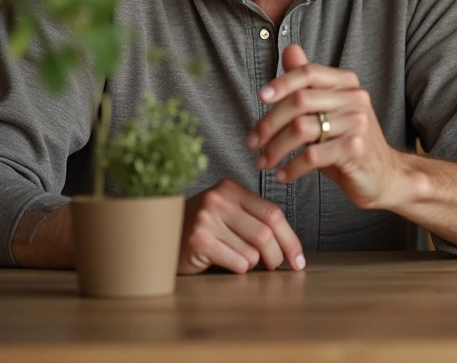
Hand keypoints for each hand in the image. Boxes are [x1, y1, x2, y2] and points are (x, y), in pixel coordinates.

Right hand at [179, 178, 304, 274]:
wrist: (158, 237)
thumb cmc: (201, 228)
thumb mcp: (228, 214)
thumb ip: (254, 220)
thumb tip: (290, 247)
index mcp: (231, 188)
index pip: (273, 213)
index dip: (291, 239)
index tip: (298, 260)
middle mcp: (218, 199)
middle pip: (266, 233)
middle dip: (277, 255)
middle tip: (276, 267)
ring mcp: (206, 219)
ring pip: (252, 251)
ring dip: (252, 263)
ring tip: (239, 260)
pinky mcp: (197, 240)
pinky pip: (236, 262)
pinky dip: (238, 269)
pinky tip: (225, 263)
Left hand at [247, 45, 413, 210]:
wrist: (384, 174)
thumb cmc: (349, 141)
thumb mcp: (329, 109)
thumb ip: (308, 82)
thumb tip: (290, 49)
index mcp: (347, 84)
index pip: (309, 73)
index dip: (282, 82)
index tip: (260, 97)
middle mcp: (355, 98)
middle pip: (300, 100)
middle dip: (269, 123)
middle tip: (253, 142)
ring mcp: (357, 123)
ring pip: (302, 128)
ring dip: (275, 148)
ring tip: (263, 162)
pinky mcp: (356, 149)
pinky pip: (312, 155)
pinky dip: (291, 167)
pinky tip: (283, 175)